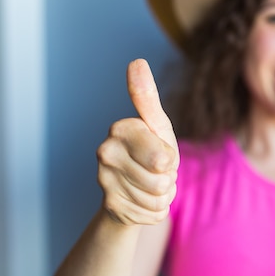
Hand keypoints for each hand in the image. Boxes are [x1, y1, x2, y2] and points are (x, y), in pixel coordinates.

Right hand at [96, 59, 178, 225]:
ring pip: (158, 199)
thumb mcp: (156, 125)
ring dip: (162, 195)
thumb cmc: (151, 150)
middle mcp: (105, 153)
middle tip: (156, 170)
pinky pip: (152, 214)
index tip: (160, 151)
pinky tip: (141, 199)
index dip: (170, 158)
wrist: (133, 188)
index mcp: (120, 130)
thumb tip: (136, 61)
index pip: (162, 158)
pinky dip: (154, 209)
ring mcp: (104, 182)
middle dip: (167, 179)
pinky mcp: (110, 207)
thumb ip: (146, 96)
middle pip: (161, 180)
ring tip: (149, 183)